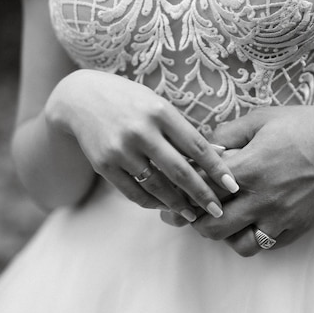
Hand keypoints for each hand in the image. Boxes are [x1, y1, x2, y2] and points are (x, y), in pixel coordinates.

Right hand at [46, 69, 238, 221]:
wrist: (80, 99)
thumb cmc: (131, 102)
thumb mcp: (158, 106)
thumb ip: (183, 131)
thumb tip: (220, 156)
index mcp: (160, 112)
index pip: (196, 146)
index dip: (217, 168)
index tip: (233, 185)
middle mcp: (141, 131)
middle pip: (180, 171)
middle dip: (202, 195)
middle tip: (218, 211)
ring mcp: (121, 149)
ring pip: (157, 187)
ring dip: (178, 204)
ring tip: (193, 214)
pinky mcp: (104, 164)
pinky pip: (133, 192)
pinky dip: (152, 202)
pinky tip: (164, 206)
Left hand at [189, 105, 313, 255]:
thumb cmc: (307, 127)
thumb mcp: (263, 118)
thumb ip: (228, 133)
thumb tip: (207, 149)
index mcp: (249, 167)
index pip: (201, 187)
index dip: (184, 189)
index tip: (179, 188)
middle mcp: (261, 198)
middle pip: (212, 225)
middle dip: (195, 219)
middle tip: (192, 210)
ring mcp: (280, 217)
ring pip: (237, 244)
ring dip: (225, 234)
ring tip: (225, 219)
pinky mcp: (297, 228)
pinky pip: (266, 246)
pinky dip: (253, 238)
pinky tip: (251, 223)